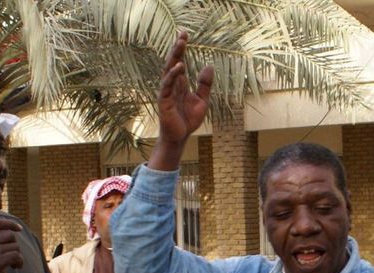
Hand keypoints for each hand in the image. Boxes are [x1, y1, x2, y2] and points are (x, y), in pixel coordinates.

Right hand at [0, 217, 22, 272]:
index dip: (10, 223)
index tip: (19, 228)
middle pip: (9, 235)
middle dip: (15, 245)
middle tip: (13, 255)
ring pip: (15, 246)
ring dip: (18, 255)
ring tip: (13, 263)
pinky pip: (16, 256)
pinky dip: (20, 262)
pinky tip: (16, 267)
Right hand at [149, 31, 213, 170]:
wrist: (181, 137)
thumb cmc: (188, 120)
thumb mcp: (202, 100)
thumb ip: (205, 84)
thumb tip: (209, 65)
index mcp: (180, 84)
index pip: (180, 62)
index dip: (182, 48)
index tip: (185, 34)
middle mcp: (172, 85)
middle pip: (173, 62)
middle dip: (178, 47)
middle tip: (183, 34)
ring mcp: (167, 92)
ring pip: (169, 70)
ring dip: (175, 57)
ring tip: (181, 44)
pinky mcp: (164, 101)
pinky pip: (167, 85)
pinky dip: (173, 75)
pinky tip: (179, 66)